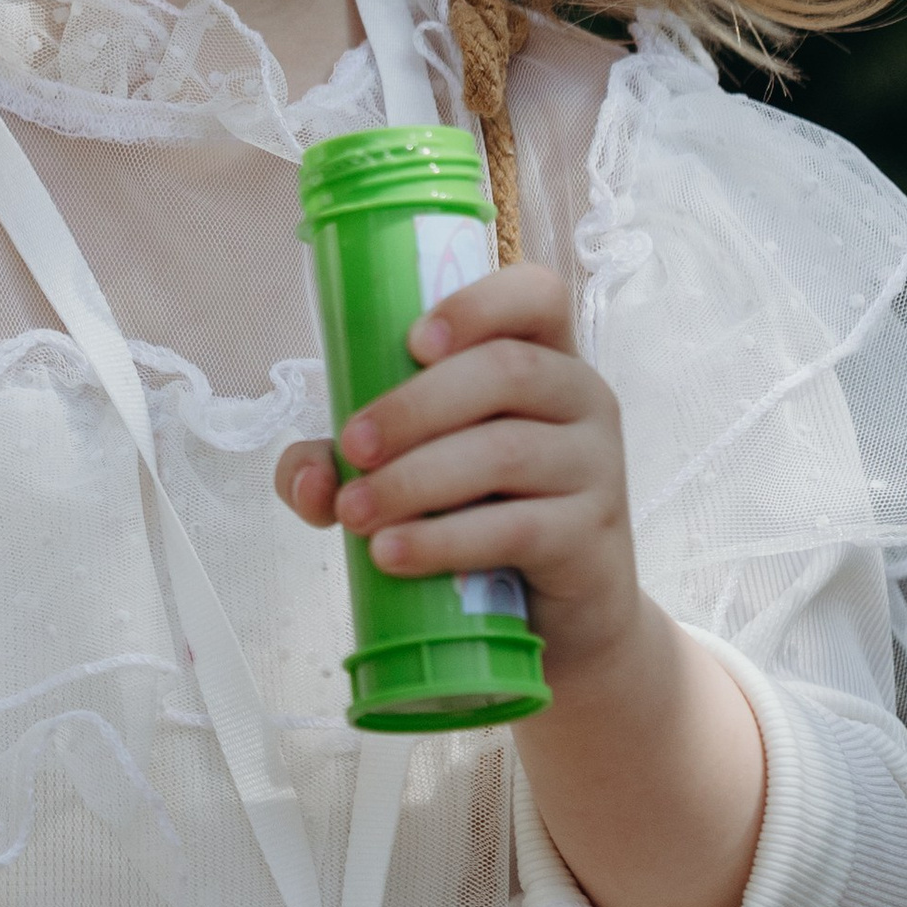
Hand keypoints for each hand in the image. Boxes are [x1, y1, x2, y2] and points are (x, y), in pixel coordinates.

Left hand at [272, 263, 641, 679]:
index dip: (477, 305)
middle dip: (412, 407)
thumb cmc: (471, 510)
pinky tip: (392, 553)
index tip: (412, 343)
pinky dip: (443, 540)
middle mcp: (580, 398)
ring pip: (506, 452)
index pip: (535, 294)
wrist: (552, 612)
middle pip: (507, 370)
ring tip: (354, 513)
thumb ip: (337, 461)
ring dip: (414, 480)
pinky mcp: (592, 540)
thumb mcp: (401, 468)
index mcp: (538, 355)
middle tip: (352, 448)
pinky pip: (517, 529)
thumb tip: (310, 480)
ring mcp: (596, 468)